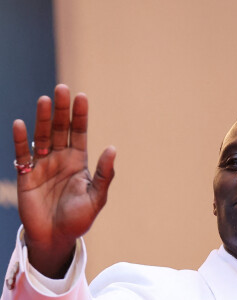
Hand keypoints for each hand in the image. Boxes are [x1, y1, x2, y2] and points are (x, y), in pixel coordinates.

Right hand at [13, 84, 115, 277]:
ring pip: (42, 137)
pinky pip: (22, 155)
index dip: (80, 115)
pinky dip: (21, 141)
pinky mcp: (26, 176)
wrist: (56, 238)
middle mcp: (60, 158)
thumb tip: (113, 148)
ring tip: (45, 101)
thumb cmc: (78, 219)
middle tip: (62, 89)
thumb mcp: (96, 197)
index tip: (81, 96)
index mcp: (78, 161)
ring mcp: (42, 165)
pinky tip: (20, 125)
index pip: (79, 132)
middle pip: (61, 129)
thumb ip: (103, 174)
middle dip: (62, 110)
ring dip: (43, 120)